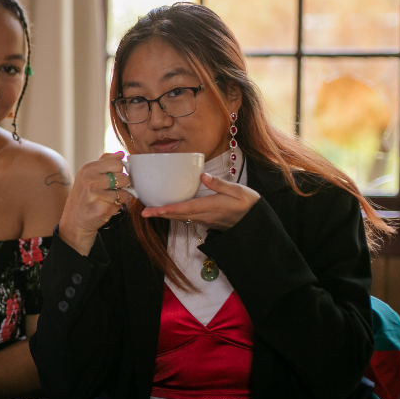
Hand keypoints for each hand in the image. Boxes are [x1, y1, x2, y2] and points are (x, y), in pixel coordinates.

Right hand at [58, 152, 131, 254]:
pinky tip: (105, 207)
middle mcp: (90, 180)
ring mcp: (96, 195)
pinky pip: (120, 204)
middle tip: (110, 190)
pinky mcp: (102, 209)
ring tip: (107, 199)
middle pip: (123, 177)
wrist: (74, 222)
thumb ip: (105, 162)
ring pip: (124, 192)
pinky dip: (116, 207)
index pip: (117, 163)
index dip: (119, 171)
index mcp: (88, 169)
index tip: (113, 176)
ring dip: (119, 197)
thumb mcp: (88, 175)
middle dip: (121, 185)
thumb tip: (121, 154)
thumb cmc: (83, 197)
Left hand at [140, 173, 259, 230]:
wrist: (256, 222)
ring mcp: (205, 219)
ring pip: (181, 217)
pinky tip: (168, 210)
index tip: (152, 210)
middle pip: (178, 215)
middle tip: (143, 212)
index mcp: (211, 207)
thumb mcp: (239, 191)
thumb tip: (203, 175)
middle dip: (160, 214)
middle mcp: (205, 215)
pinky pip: (187, 217)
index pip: (184, 209)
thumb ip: (220, 184)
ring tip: (150, 211)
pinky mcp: (206, 219)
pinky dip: (175, 214)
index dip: (166, 210)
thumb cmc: (249, 205)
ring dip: (166, 215)